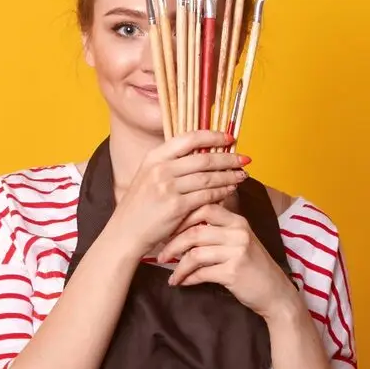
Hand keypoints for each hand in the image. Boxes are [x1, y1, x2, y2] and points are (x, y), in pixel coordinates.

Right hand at [111, 131, 249, 255]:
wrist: (125, 233)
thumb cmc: (139, 207)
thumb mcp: (148, 177)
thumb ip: (171, 165)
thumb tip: (201, 154)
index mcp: (154, 157)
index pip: (188, 138)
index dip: (212, 135)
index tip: (229, 138)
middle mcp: (160, 169)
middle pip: (203, 158)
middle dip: (228, 158)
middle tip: (244, 159)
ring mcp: (168, 187)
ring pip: (208, 177)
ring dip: (229, 175)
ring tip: (242, 175)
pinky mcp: (176, 207)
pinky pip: (206, 196)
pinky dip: (221, 192)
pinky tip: (230, 190)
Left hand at [157, 204, 298, 319]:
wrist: (275, 293)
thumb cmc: (253, 267)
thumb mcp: (239, 242)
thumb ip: (218, 231)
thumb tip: (182, 226)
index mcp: (237, 221)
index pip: (204, 208)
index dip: (182, 218)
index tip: (168, 231)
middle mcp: (238, 232)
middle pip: (195, 231)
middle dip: (173, 244)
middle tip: (161, 255)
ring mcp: (237, 252)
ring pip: (195, 254)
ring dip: (178, 266)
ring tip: (172, 274)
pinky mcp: (234, 272)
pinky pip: (201, 273)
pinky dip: (188, 278)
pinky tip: (182, 282)